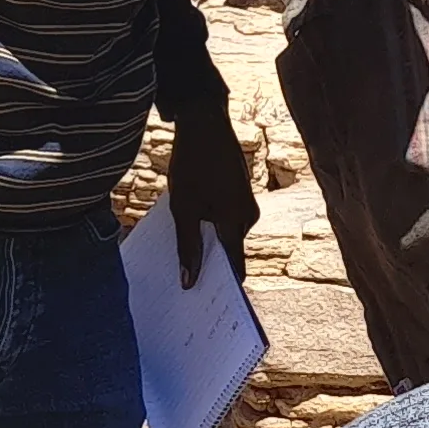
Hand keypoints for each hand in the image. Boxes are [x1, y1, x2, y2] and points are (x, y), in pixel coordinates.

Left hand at [165, 97, 259, 288]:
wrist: (205, 122)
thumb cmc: (193, 163)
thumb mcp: (182, 208)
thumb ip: (187, 245)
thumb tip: (189, 281)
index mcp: (237, 223)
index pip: (234, 267)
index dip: (220, 287)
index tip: (205, 306)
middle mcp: (247, 216)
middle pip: (228, 251)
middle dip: (208, 266)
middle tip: (184, 283)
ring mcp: (245, 203)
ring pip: (225, 234)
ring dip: (206, 244)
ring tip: (181, 254)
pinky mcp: (238, 193)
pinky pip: (224, 218)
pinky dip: (208, 226)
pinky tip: (188, 226)